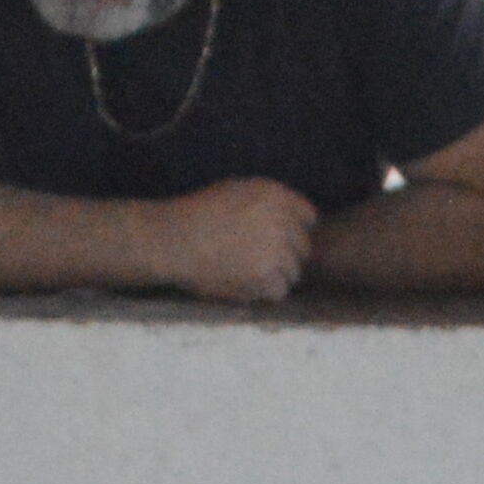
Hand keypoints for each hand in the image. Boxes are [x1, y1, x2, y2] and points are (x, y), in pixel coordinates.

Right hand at [148, 175, 320, 300]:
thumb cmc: (198, 215)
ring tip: (246, 271)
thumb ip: (269, 202)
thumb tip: (296, 222)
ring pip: (293, 272)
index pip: (309, 217)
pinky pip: (279, 291)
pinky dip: (263, 292)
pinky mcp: (266, 275)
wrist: (174, 239)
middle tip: (257, 260)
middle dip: (286, 256)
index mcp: (275, 194)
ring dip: (275, 276)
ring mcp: (276, 248)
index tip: (277, 240)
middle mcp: (281, 219)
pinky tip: (243, 283)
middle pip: (303, 248)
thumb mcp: (237, 190)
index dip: (294, 231)